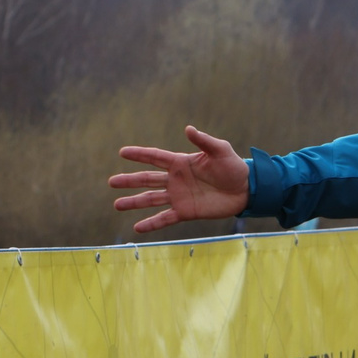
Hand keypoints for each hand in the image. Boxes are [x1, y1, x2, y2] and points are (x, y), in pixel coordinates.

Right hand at [110, 126, 249, 233]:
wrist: (247, 190)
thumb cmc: (234, 168)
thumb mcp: (221, 151)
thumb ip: (204, 141)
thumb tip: (188, 128)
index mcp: (181, 163)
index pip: (155, 157)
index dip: (139, 154)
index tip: (122, 152)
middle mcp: (175, 180)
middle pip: (147, 179)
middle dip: (129, 181)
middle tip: (111, 182)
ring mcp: (179, 196)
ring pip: (151, 200)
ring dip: (134, 202)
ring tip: (117, 205)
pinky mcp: (186, 212)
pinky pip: (165, 218)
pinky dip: (151, 224)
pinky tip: (137, 228)